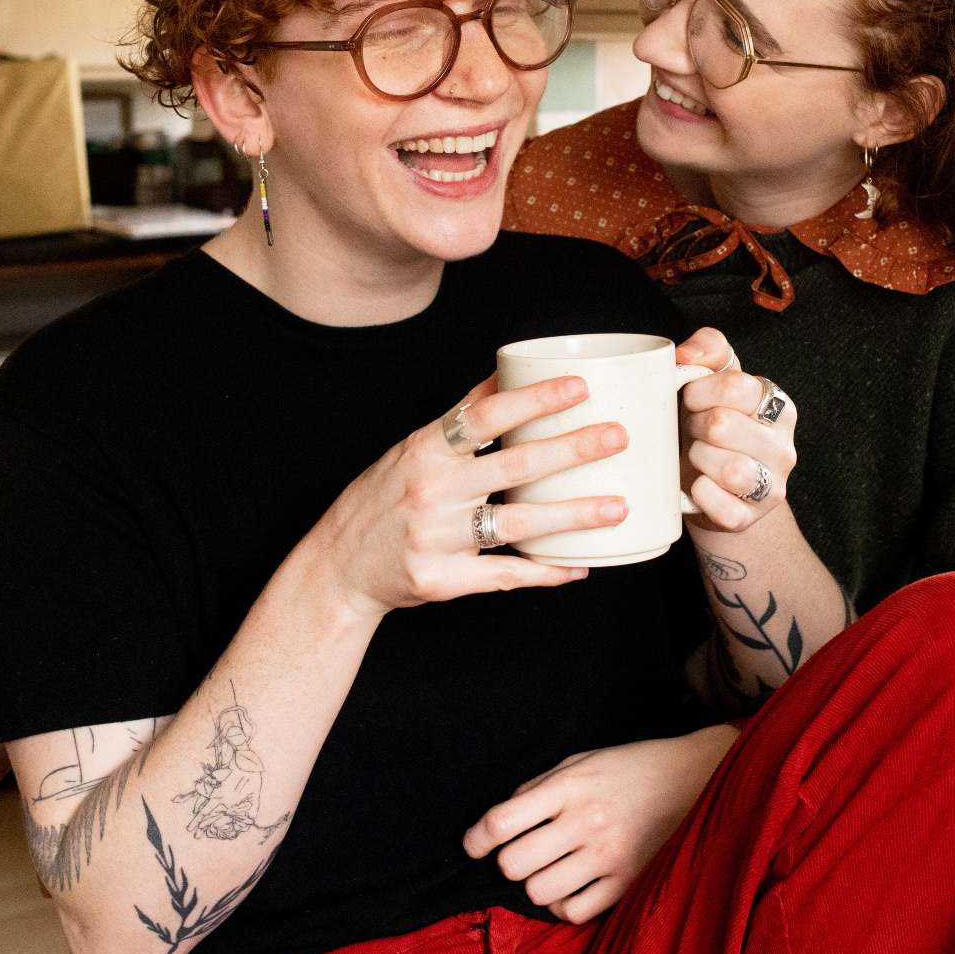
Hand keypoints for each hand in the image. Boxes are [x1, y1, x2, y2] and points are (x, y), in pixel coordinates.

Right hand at [304, 373, 634, 619]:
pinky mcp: (440, 579)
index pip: (487, 416)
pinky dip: (543, 571)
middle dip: (573, 450)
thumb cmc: (381, 501)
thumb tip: (506, 374)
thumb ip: (460, 420)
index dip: (535, 399)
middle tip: (618, 438)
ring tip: (617, 506)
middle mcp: (431, 490)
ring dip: (572, 514)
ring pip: (517, 522)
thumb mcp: (412, 450)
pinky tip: (578, 565)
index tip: (579, 388)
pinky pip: (502, 575)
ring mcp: (436, 537)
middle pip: (514, 465)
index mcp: (425, 450)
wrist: (337, 567)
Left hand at [463, 726, 736, 923]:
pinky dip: (562, 906)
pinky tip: (569, 888)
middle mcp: (586, 822)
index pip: (501, 821)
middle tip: (519, 855)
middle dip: (507, 862)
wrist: (695, 779)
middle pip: (514, 863)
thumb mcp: (580, 762)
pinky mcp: (628, 881)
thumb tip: (497, 824)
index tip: (473, 845)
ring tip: (547, 871)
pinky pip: (573, 912)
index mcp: (569, 787)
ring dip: (534, 885)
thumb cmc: (629, 769)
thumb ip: (538, 789)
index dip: (476, 839)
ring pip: (539, 892)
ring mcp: (609, 855)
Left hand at [672, 329, 798, 533]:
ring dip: (699, 459)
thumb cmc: (709, 424)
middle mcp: (783, 445)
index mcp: (777, 405)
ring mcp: (771, 485)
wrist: (709, 483)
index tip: (691, 399)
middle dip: (695, 426)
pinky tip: (698, 485)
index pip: (735, 386)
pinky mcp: (750, 517)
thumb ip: (708, 348)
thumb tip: (686, 354)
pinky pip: (723, 507)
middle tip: (693, 430)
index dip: (700, 391)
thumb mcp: (713, 379)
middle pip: (723, 426)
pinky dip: (701, 495)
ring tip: (696, 456)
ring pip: (730, 468)